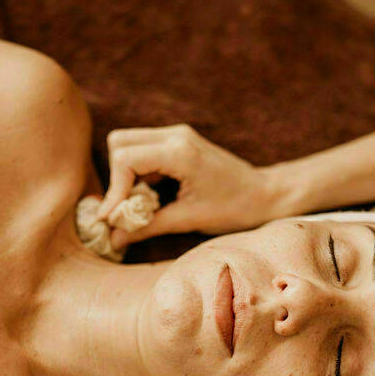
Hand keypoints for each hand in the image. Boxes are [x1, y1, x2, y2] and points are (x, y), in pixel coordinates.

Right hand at [96, 124, 273, 248]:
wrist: (264, 194)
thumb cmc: (234, 207)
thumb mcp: (188, 220)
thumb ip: (146, 228)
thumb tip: (113, 240)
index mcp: (180, 151)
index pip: (125, 158)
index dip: (113, 190)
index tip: (110, 219)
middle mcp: (175, 135)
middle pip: (118, 141)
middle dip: (116, 177)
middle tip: (127, 207)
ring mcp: (177, 134)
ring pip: (127, 143)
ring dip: (125, 175)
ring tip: (140, 204)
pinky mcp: (178, 141)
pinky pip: (142, 149)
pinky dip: (137, 173)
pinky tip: (151, 196)